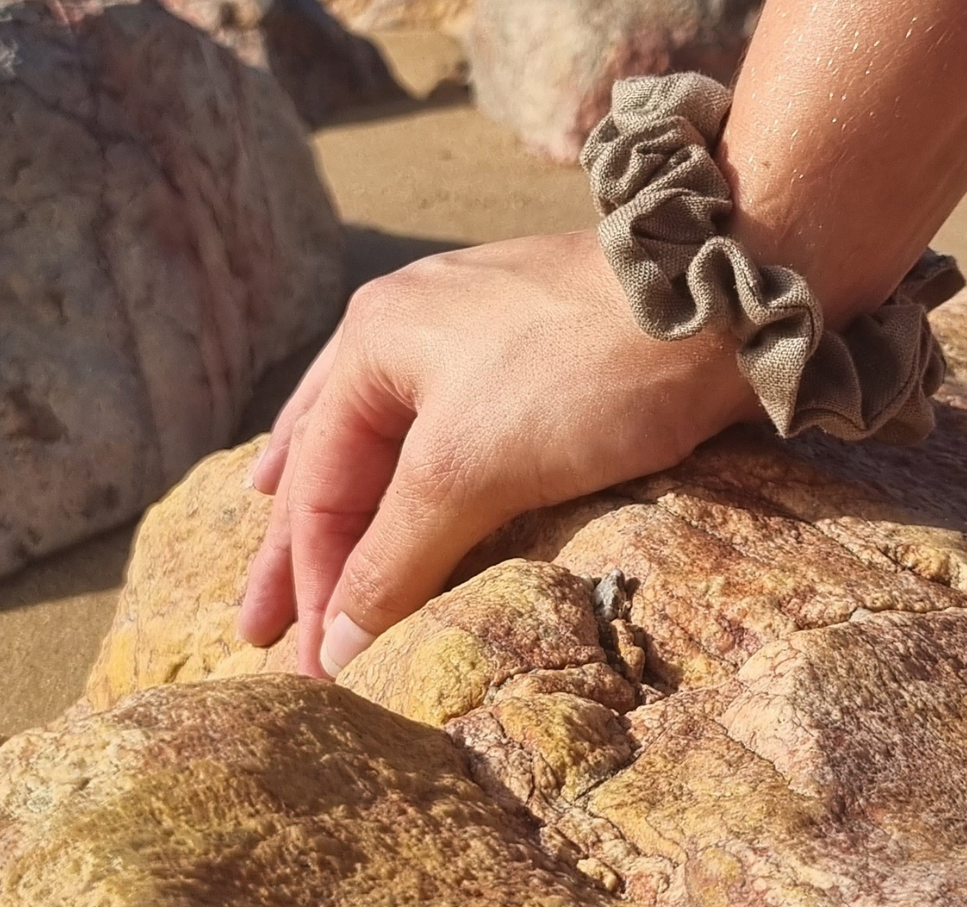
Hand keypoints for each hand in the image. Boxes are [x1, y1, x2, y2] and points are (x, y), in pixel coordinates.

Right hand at [237, 230, 757, 677]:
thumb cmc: (580, 371)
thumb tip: (336, 645)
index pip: (320, 481)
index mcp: (376, 338)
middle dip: (301, 544)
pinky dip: (415, 469)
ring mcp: (475, 326)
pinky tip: (409, 480)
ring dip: (350, 500)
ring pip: (389, 432)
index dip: (312, 581)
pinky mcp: (535, 346)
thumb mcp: (470, 467)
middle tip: (254, 626)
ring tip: (293, 536)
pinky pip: (448, 422)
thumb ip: (396, 556)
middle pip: (335, 452)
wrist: (712, 299)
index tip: (307, 667)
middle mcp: (411, 320)